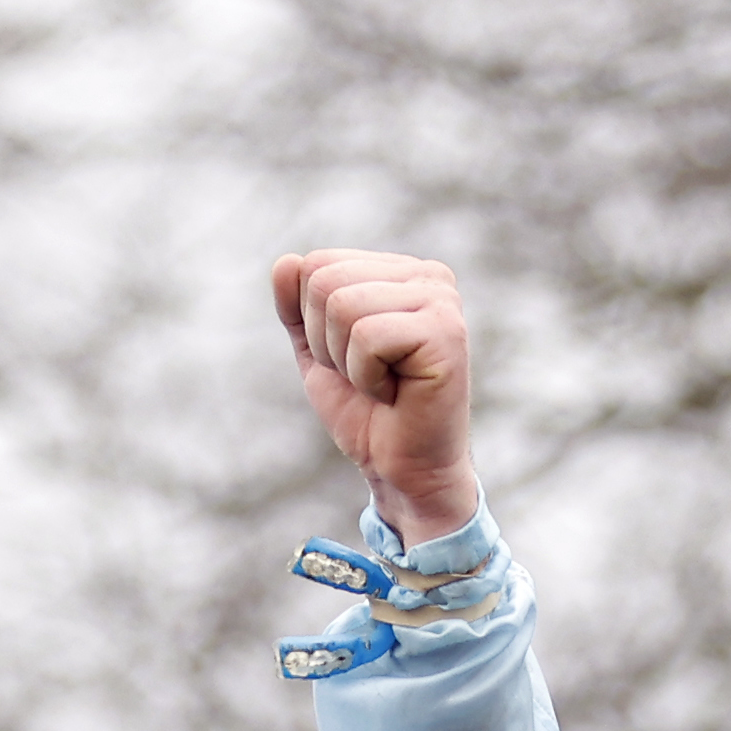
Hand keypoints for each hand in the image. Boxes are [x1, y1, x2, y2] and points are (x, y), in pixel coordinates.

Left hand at [271, 250, 479, 544]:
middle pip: (325, 281)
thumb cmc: (365, 411)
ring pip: (342, 305)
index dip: (314, 323)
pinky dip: (365, 376)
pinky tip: (394, 392)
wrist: (399, 468)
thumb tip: (285, 262)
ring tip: (380, 383)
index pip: (319, 263)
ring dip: (346, 361)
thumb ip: (298, 308)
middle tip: (364, 376)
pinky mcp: (445, 331)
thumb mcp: (318, 353)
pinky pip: (368, 336)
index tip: (350, 358)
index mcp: (400, 271)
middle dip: (326, 341)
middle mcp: (428, 275)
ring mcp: (441, 300)